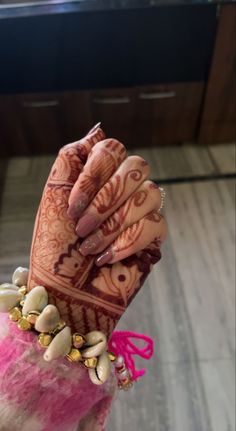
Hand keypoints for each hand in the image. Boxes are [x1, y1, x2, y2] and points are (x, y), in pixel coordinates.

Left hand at [28, 125, 166, 336]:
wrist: (63, 293)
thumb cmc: (53, 248)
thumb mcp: (52, 198)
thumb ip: (71, 159)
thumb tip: (98, 130)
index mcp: (99, 176)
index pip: (112, 148)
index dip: (94, 174)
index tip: (72, 207)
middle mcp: (124, 189)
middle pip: (137, 167)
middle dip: (105, 201)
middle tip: (81, 228)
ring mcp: (142, 212)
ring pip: (150, 194)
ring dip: (114, 225)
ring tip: (90, 247)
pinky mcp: (154, 237)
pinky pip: (156, 224)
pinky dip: (127, 242)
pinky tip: (107, 258)